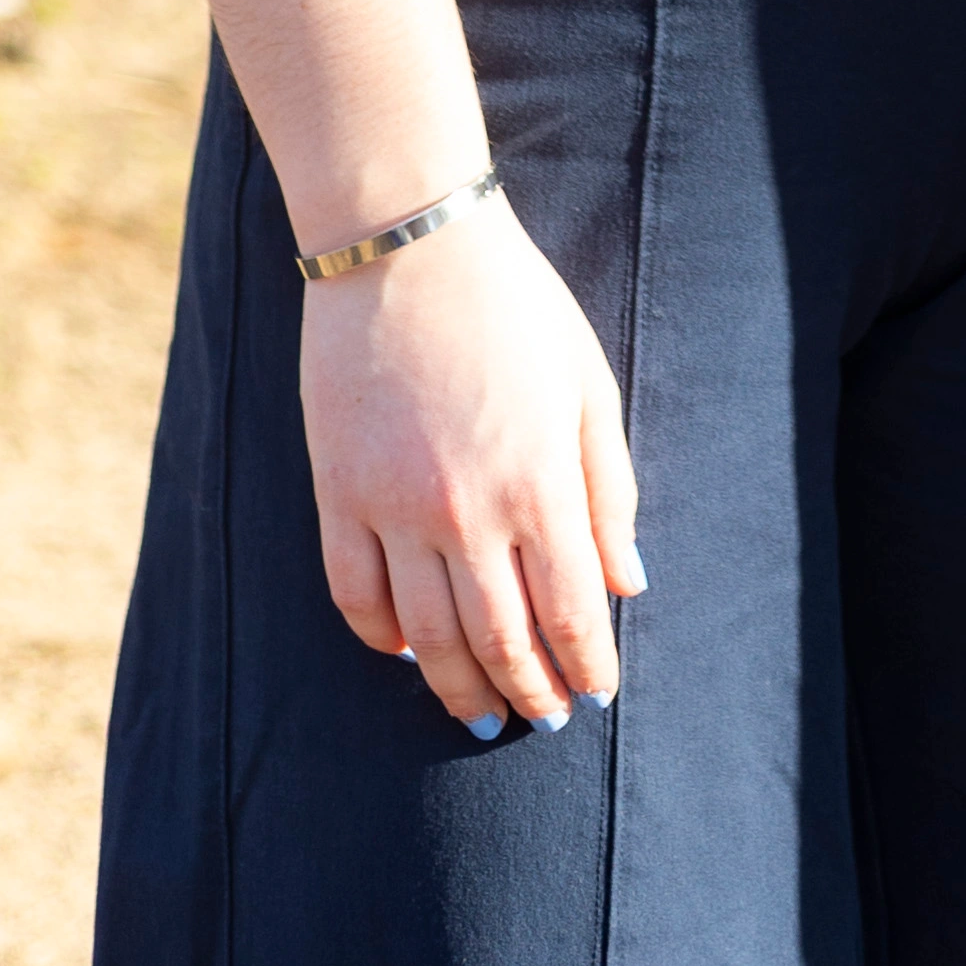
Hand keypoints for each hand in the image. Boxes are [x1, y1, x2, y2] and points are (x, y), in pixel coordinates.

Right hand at [301, 190, 644, 735]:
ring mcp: (394, 507)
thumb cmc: (514, 306)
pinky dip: (382, 639)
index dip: (586, 666)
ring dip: (459, 687)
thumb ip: (610, 490)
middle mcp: (467, 510)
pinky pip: (355, 595)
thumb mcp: (587, 386)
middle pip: (501, 640)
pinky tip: (407, 653)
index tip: (595, 696)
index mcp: (541, 482)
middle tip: (542, 720)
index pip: (570, 612)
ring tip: (482, 715)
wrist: (409, 244)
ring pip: (427, 637)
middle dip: (528, 692)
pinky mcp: (339, 493)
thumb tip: (627, 583)